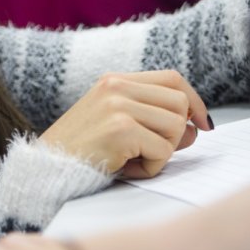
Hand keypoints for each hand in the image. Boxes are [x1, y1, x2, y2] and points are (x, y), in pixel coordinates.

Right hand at [39, 70, 211, 178]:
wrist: (46, 170)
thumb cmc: (81, 153)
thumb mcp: (118, 129)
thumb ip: (155, 123)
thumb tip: (197, 129)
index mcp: (114, 81)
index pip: (172, 79)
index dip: (194, 100)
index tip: (203, 122)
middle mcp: (116, 87)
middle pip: (180, 102)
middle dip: (178, 133)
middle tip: (156, 152)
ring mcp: (118, 106)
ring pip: (177, 126)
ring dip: (164, 152)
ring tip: (135, 161)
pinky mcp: (121, 130)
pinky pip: (163, 151)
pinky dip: (152, 167)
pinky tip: (127, 169)